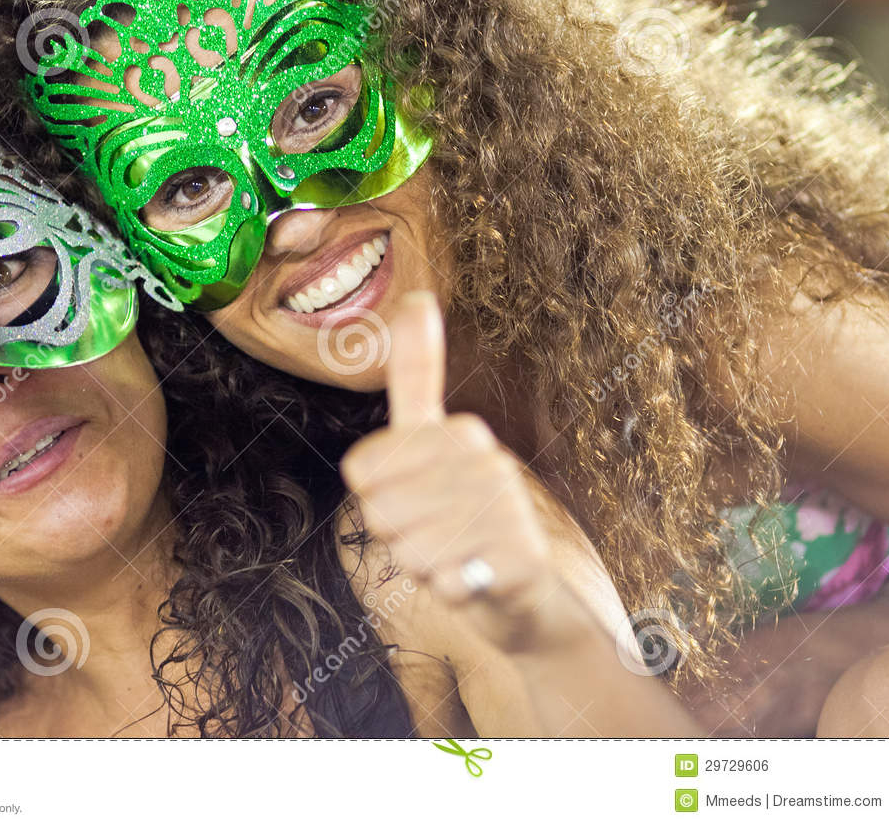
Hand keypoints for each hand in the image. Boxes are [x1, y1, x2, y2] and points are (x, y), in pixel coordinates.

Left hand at [340, 291, 562, 650]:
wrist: (525, 593)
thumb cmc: (463, 516)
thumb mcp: (433, 442)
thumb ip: (416, 375)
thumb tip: (417, 296)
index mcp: (461, 432)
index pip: (363, 467)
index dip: (374, 495)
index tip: (411, 495)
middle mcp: (489, 463)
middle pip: (379, 509)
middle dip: (395, 533)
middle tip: (434, 533)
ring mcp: (508, 512)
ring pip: (408, 548)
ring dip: (421, 563)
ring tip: (455, 555)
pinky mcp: (520, 561)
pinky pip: (442, 581)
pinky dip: (448, 589)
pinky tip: (473, 581)